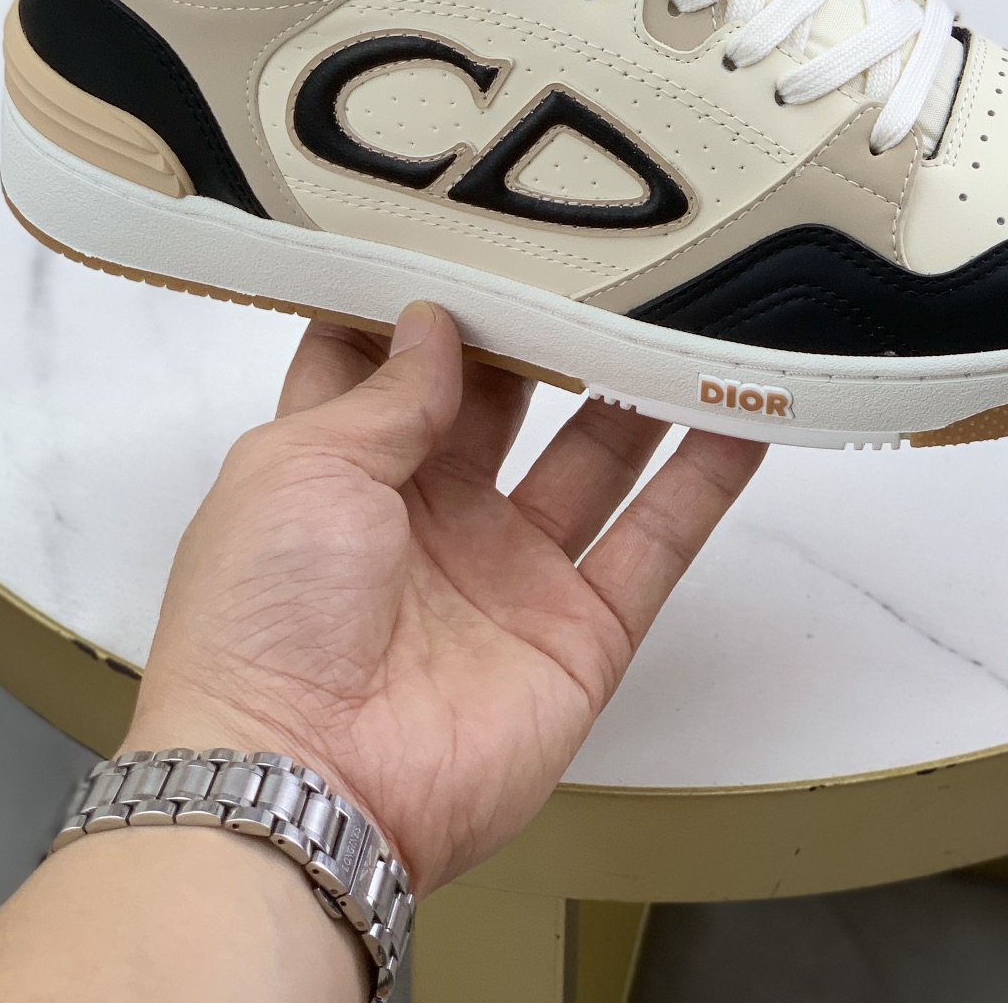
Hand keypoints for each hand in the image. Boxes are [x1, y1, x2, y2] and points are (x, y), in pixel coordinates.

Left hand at [128, 302, 764, 894]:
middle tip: (602, 246)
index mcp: (342, 469)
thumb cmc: (263, 616)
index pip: (390, 364)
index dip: (427, 297)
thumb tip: (436, 316)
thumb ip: (387, 390)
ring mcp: (510, 574)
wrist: (303, 788)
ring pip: (595, 457)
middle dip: (547, 327)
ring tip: (694, 305)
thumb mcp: (300, 467)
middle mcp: (431, 513)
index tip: (474, 218)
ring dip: (640, 388)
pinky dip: (704, 481)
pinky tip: (744, 409)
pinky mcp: (579, 634)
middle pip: (507, 399)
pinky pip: (654, 543)